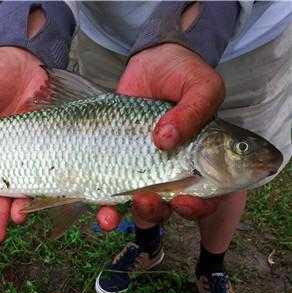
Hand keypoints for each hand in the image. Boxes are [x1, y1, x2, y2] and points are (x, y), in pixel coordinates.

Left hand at [96, 43, 224, 229]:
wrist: (153, 62)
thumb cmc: (185, 76)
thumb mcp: (202, 86)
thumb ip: (194, 110)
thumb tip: (165, 139)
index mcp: (202, 163)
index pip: (206, 196)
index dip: (198, 206)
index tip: (184, 199)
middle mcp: (172, 172)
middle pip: (169, 207)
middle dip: (157, 211)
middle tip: (148, 200)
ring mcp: (144, 171)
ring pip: (140, 207)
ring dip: (128, 215)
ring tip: (118, 211)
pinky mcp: (117, 165)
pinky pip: (111, 193)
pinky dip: (106, 209)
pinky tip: (101, 213)